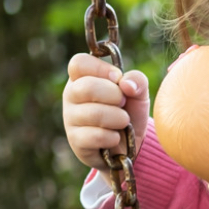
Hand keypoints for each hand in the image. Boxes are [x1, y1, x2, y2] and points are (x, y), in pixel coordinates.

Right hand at [62, 53, 149, 170]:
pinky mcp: (75, 140)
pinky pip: (96, 136)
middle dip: (114, 95)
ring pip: (94, 113)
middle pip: (86, 87)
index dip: (101, 68)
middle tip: (123, 103)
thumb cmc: (128, 112)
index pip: (78, 63)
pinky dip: (113, 137)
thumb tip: (125, 83)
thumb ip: (137, 81)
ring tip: (123, 121)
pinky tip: (115, 137)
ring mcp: (70, 118)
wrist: (129, 145)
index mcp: (82, 78)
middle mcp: (71, 95)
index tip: (117, 78)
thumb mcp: (138, 93)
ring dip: (118, 118)